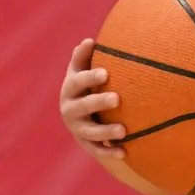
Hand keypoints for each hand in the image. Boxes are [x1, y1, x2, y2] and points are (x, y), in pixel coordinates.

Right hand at [60, 39, 126, 158]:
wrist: (80, 116)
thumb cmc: (86, 87)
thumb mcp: (81, 71)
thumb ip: (83, 57)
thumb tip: (89, 41)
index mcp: (70, 89)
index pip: (77, 82)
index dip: (90, 78)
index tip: (106, 73)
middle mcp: (70, 109)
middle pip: (83, 106)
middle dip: (98, 102)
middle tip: (117, 98)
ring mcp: (77, 128)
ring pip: (90, 132)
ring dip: (106, 132)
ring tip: (123, 130)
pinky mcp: (86, 144)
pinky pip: (97, 150)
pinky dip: (109, 152)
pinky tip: (124, 152)